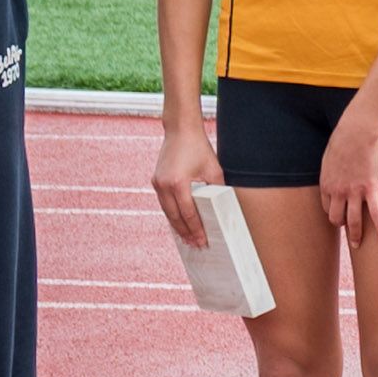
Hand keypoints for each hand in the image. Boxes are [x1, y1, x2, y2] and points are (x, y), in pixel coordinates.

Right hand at [152, 118, 221, 238]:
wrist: (180, 131)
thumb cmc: (199, 148)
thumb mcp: (213, 170)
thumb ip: (216, 190)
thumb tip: (221, 210)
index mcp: (179, 183)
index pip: (188, 213)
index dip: (196, 229)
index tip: (202, 240)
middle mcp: (164, 185)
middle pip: (175, 217)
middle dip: (185, 232)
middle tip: (195, 245)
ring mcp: (157, 183)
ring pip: (167, 212)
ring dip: (176, 226)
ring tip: (187, 238)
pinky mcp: (156, 181)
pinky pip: (164, 203)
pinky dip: (171, 214)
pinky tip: (178, 222)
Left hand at [320, 111, 377, 246]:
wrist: (355, 134)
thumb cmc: (342, 141)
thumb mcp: (329, 158)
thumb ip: (332, 171)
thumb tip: (335, 174)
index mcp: (326, 185)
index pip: (327, 208)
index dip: (334, 214)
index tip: (340, 215)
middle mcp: (338, 192)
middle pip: (336, 218)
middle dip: (342, 225)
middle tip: (349, 231)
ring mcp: (354, 192)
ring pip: (353, 221)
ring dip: (355, 235)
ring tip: (358, 245)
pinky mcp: (370, 189)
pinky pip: (375, 213)